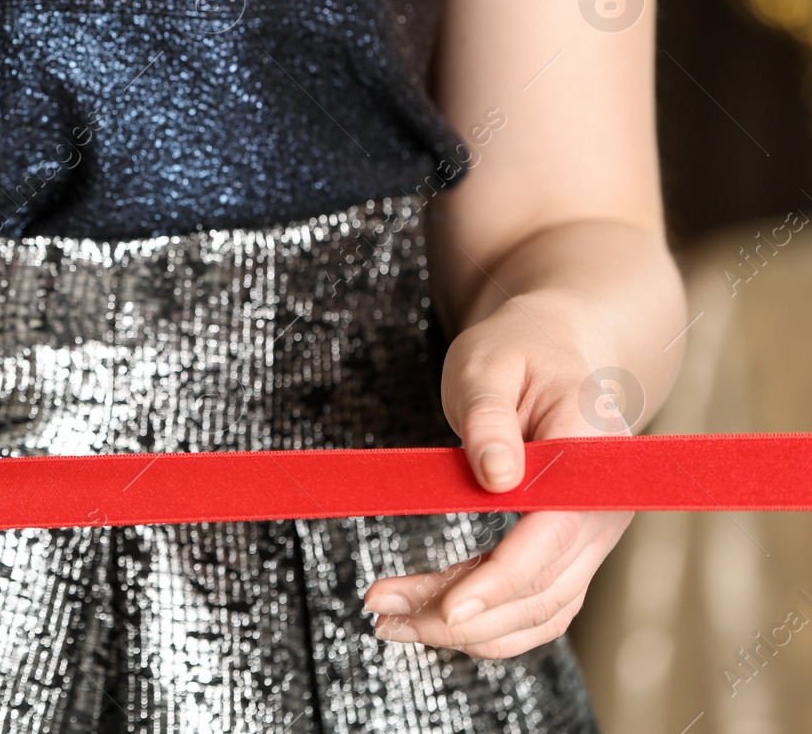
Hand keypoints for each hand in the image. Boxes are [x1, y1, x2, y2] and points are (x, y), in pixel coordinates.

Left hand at [361, 291, 634, 658]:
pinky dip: (486, 625)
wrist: (555, 352)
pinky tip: (429, 619)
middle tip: (380, 613)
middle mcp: (602, 511)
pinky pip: (536, 608)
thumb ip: (489, 417)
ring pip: (537, 612)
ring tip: (389, 621)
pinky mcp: (568, 552)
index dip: (498, 581)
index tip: (445, 609)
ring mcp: (589, 538)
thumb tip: (497, 476)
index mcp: (591, 460)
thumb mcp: (488, 365)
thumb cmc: (518, 352)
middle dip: (459, 615)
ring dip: (466, 631)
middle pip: (539, 589)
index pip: (550, 538)